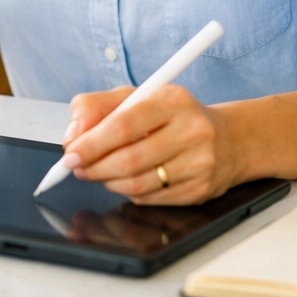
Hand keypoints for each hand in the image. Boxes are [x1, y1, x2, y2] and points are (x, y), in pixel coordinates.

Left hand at [61, 84, 238, 205]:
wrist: (226, 139)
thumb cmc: (171, 115)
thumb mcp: (134, 97)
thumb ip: (96, 108)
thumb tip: (73, 136)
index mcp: (172, 100)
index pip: (123, 124)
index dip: (91, 143)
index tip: (70, 153)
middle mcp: (191, 131)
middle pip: (129, 160)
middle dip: (94, 167)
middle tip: (77, 167)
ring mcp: (199, 163)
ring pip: (137, 184)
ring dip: (108, 181)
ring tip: (99, 171)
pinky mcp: (200, 190)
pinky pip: (150, 199)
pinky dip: (129, 192)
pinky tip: (126, 180)